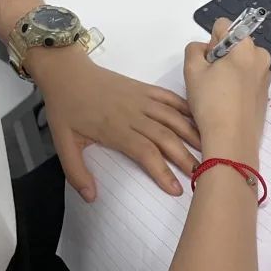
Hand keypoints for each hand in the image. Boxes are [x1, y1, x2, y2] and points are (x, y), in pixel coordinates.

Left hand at [31, 48, 200, 201]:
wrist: (67, 72)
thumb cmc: (65, 108)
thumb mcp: (63, 143)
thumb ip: (76, 172)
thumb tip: (91, 197)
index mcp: (116, 130)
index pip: (146, 153)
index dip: (163, 171)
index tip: (176, 189)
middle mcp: (133, 114)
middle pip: (166, 137)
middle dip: (185, 157)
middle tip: (201, 174)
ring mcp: (141, 99)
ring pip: (173, 117)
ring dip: (192, 133)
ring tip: (207, 149)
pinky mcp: (143, 88)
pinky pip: (169, 98)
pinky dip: (185, 108)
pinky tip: (198, 119)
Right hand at [183, 18, 270, 168]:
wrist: (231, 140)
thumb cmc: (212, 104)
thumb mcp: (192, 70)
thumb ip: (194, 49)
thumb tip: (204, 49)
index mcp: (246, 47)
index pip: (224, 26)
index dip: (210, 41)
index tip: (207, 62)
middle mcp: (261, 57)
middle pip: (234, 45)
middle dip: (220, 57)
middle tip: (209, 79)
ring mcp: (265, 77)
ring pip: (240, 63)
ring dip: (228, 72)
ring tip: (217, 93)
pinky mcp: (264, 93)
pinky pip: (247, 79)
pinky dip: (236, 85)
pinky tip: (227, 102)